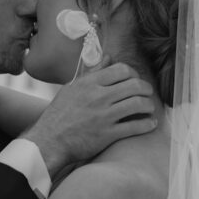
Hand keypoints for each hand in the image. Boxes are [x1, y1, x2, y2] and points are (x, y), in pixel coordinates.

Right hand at [23, 60, 156, 176]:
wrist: (49, 141)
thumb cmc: (59, 115)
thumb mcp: (72, 88)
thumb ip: (92, 73)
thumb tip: (108, 58)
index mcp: (89, 83)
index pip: (122, 70)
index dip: (134, 74)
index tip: (136, 81)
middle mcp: (98, 97)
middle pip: (134, 85)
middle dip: (146, 89)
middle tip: (148, 93)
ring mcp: (103, 116)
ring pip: (138, 104)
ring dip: (149, 106)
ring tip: (149, 108)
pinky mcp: (107, 134)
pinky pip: (134, 126)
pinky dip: (147, 125)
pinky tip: (150, 124)